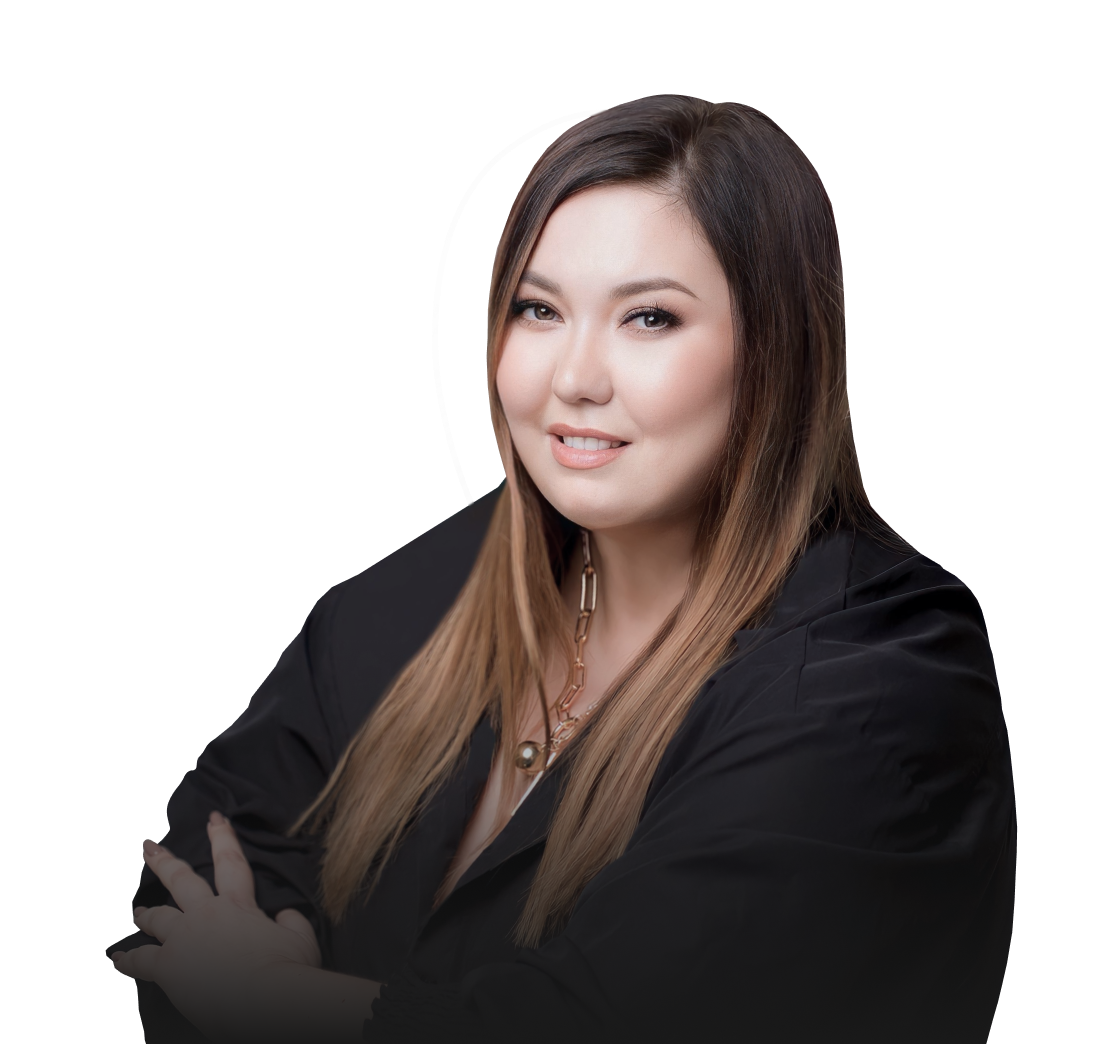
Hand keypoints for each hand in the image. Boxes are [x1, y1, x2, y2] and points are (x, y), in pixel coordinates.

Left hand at [111, 811, 322, 1040]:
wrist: (267, 1000)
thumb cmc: (289, 969)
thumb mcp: (301, 937)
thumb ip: (291, 920)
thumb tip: (285, 915)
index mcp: (239, 904)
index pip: (230, 862)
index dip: (222, 837)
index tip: (214, 819)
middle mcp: (207, 914)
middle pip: (181, 880)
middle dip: (164, 861)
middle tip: (149, 847)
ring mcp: (184, 940)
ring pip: (157, 917)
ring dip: (146, 913)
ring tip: (138, 910)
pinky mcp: (169, 968)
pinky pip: (140, 961)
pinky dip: (127, 960)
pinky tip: (117, 958)